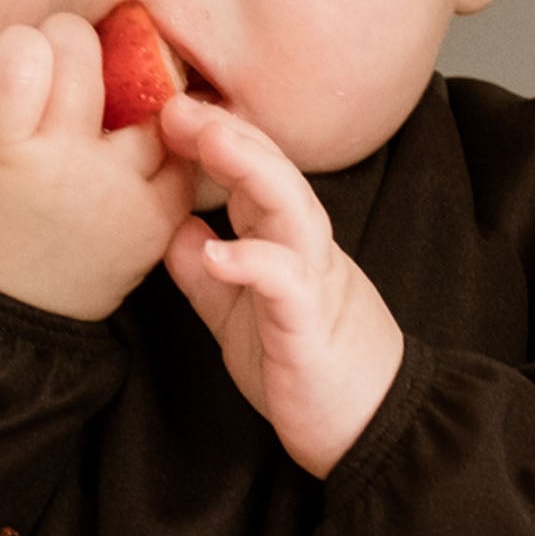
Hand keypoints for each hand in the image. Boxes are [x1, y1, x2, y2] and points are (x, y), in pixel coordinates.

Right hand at [0, 16, 197, 321]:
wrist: (10, 314)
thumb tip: (36, 37)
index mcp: (2, 147)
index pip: (28, 50)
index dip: (31, 39)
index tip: (30, 55)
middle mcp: (65, 166)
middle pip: (89, 58)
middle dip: (77, 46)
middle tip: (72, 66)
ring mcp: (119, 192)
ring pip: (146, 97)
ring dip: (130, 90)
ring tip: (110, 107)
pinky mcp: (158, 217)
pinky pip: (181, 151)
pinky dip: (165, 138)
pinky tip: (137, 144)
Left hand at [157, 96, 404, 477]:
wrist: (368, 430)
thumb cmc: (306, 372)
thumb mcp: (238, 316)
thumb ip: (207, 274)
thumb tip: (174, 229)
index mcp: (286, 244)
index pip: (254, 175)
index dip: (215, 140)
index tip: (166, 113)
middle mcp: (306, 250)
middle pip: (275, 173)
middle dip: (229, 132)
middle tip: (178, 105)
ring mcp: (314, 282)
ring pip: (292, 210)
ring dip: (251, 170)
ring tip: (208, 141)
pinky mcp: (313, 325)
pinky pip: (287, 283)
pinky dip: (253, 261)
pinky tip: (216, 250)